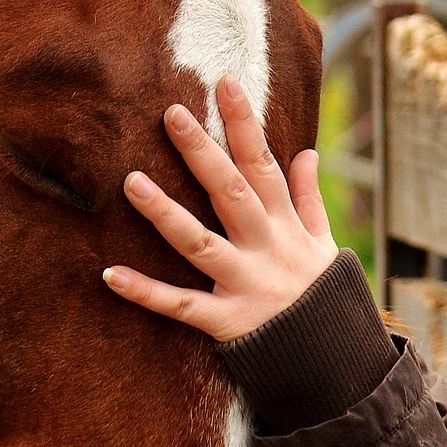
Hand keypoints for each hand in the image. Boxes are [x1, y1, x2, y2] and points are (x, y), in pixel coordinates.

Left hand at [102, 75, 336, 340]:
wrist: (337, 363)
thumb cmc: (323, 297)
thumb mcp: (324, 245)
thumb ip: (309, 199)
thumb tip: (306, 151)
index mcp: (286, 226)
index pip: (263, 164)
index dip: (245, 124)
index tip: (225, 83)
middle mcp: (265, 249)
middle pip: (231, 193)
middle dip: (202, 153)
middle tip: (171, 114)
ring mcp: (244, 285)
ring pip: (199, 244)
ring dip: (164, 212)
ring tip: (131, 181)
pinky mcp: (225, 323)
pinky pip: (180, 305)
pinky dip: (145, 292)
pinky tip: (109, 274)